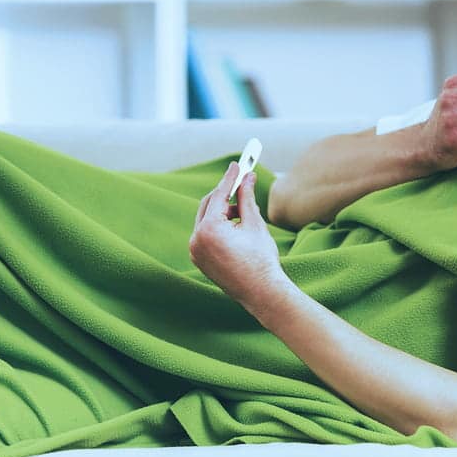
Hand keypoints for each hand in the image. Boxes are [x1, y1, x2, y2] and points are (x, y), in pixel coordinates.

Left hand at [189, 161, 287, 313]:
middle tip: (242, 183)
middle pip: (208, 205)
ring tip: (245, 214)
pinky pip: (206, 234)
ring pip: (207, 220)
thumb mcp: (255, 224)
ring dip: (224, 212)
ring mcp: (195, 251)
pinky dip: (219, 226)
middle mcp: (196, 239)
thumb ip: (247, 198)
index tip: (238, 164)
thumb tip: (247, 177)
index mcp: (209, 229)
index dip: (230, 178)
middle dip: (226, 195)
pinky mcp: (199, 259)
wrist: (261, 293)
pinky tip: (237, 228)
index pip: (219, 195)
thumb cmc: (261, 259)